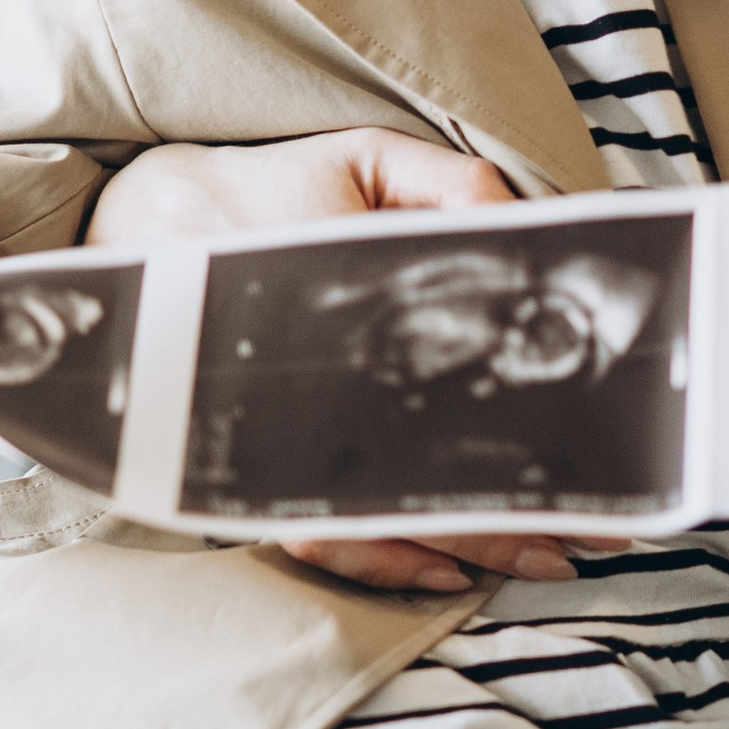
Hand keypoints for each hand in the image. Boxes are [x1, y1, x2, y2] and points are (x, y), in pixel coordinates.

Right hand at [85, 132, 575, 600]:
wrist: (138, 222)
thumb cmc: (269, 191)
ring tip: (541, 557)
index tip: (589, 450)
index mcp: (334, 292)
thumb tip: (528, 233)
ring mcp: (269, 431)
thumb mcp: (365, 159)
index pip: (443, 364)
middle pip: (413, 461)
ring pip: (365, 515)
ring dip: (457, 545)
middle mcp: (299, 377)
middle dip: (506, 505)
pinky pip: (310, 531)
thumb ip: (453, 184)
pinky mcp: (247, 464)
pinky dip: (379, 561)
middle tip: (589, 531)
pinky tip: (445, 568)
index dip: (522, 417)